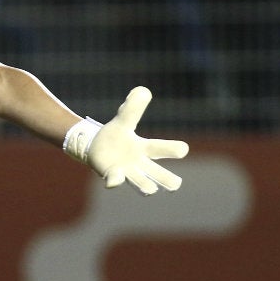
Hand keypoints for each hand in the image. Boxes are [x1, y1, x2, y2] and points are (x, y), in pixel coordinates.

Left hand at [63, 86, 188, 193]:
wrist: (95, 147)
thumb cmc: (116, 134)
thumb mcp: (123, 118)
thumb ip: (133, 107)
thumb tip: (143, 90)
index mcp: (145, 148)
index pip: (162, 148)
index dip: (173, 149)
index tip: (183, 149)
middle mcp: (139, 163)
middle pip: (159, 174)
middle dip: (168, 179)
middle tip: (176, 184)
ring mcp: (126, 172)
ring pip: (141, 183)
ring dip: (146, 186)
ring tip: (151, 190)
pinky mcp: (111, 176)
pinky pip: (115, 181)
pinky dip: (115, 181)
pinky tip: (114, 180)